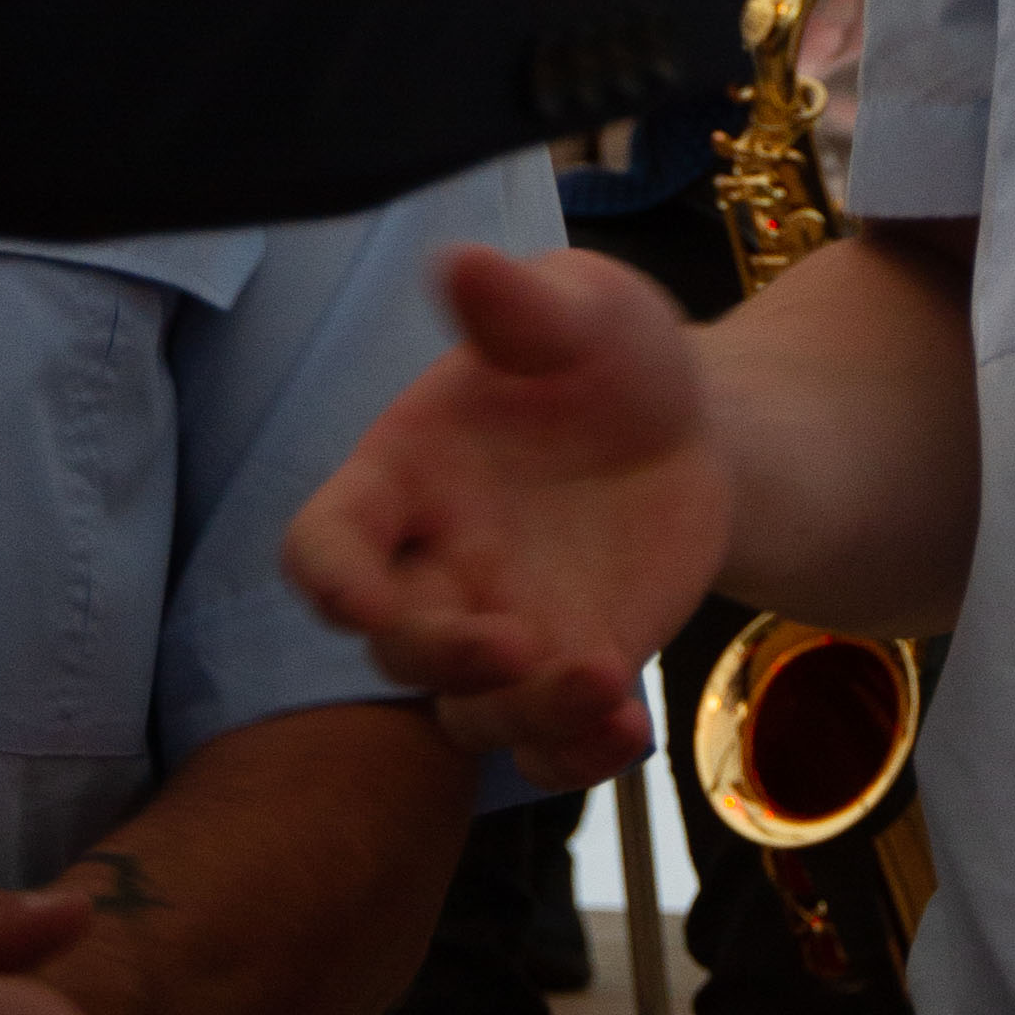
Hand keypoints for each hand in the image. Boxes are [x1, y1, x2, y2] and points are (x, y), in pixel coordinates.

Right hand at [283, 240, 731, 785]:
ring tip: (599, 687)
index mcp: (404, 478)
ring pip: (470, 712)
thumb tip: (462, 261)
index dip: (329, 578)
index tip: (357, 598)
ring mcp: (501, 630)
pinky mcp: (567, 671)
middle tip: (513, 644)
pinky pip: (548, 744)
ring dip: (520, 716)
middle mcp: (435, 568)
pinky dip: (578, 753)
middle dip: (441, 655)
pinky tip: (627, 730)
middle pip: (396, 645)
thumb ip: (520, 304)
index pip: (324, 543)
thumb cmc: (605, 353)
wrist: (690, 424)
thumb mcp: (582, 310)